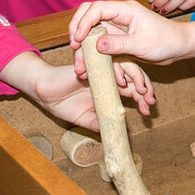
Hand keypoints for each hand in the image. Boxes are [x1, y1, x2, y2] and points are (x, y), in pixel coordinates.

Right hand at [0, 51, 155, 129]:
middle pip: (134, 76)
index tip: (148, 111)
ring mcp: (102, 67)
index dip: (143, 99)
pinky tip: (121, 83)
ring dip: (136, 78)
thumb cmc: (64, 104)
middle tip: (150, 101)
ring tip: (141, 91)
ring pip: (126, 66)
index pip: (133, 89)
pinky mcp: (93, 61)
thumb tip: (120, 133)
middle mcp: (110, 76)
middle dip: (145, 89)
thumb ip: (103, 123)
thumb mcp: (88, 119)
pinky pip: (109, 62)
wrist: (45, 94)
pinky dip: (116, 71)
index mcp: (111, 88)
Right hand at [70, 0, 194, 66]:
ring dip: (83, 45)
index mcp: (125, 10)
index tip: (78, 40)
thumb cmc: (165, 42)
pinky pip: (99, 42)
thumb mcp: (142, 45)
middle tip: (73, 47)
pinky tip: (88, 67)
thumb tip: (97, 45)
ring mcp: (117, 26)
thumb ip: (119, 44)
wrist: (178, 47)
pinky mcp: (117, 38)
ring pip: (92, 30)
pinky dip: (92, 53)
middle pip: (89, 14)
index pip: (97, 8)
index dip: (83, 22)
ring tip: (79, 65)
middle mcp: (118, 15)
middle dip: (77, 28)